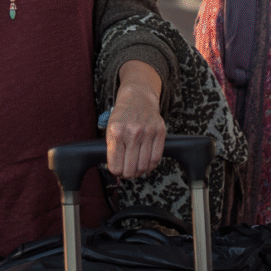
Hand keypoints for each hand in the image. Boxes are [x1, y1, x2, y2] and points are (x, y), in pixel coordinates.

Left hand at [106, 61, 165, 178]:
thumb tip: (115, 171)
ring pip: (144, 166)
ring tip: (136, 169)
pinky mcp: (160, 131)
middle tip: (127, 172)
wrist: (138, 96)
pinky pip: (156, 158)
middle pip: (130, 168)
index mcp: (116, 131)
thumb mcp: (111, 128)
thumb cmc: (122, 115)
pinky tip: (147, 165)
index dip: (116, 172)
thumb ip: (112, 148)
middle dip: (127, 174)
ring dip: (139, 172)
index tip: (117, 172)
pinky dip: (151, 166)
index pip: (116, 165)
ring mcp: (148, 131)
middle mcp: (132, 132)